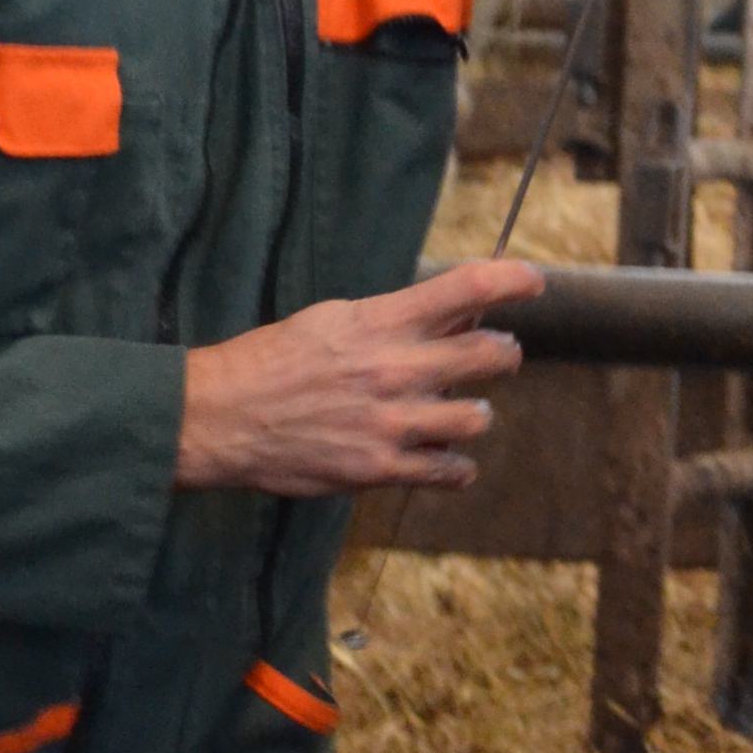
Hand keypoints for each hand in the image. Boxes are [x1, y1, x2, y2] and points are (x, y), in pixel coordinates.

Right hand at [174, 255, 547, 494]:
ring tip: (459, 412)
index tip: (532, 282)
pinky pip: (450, 472)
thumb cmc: (271, 361)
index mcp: (380, 321)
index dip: (512, 280)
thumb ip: (393, 319)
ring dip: (475, 413)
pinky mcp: (380, 468)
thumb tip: (451, 314)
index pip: (467, 287)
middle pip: (491, 354)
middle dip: (503, 352)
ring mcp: (391, 422)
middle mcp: (394, 368)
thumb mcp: (332, 320)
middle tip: (498, 354)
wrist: (220, 417)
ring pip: (477, 418)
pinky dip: (456, 467)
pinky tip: (443, 458)